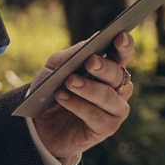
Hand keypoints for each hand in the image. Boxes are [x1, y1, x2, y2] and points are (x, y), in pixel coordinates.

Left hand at [29, 34, 134, 163]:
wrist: (39, 124)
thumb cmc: (51, 90)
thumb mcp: (55, 68)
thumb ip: (72, 55)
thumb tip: (93, 41)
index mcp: (108, 68)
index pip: (123, 54)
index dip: (125, 46)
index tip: (119, 36)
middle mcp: (117, 88)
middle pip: (118, 75)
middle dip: (104, 67)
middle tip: (89, 61)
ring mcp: (114, 109)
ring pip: (109, 96)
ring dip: (89, 88)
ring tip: (69, 81)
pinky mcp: (106, 128)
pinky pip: (97, 116)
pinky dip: (79, 105)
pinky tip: (63, 97)